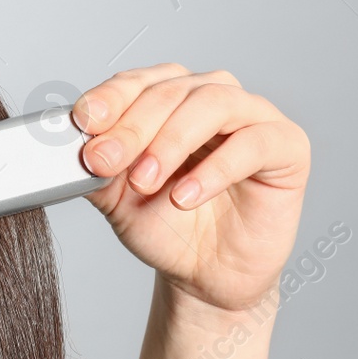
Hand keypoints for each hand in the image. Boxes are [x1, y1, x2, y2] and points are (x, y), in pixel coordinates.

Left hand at [73, 64, 308, 312]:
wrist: (205, 277)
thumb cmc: (165, 225)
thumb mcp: (117, 197)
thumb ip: (96, 167)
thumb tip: (71, 147)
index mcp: (168, 95)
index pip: (135, 82)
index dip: (108, 99)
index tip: (83, 123)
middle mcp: (210, 94)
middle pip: (169, 91)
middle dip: (132, 127)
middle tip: (104, 162)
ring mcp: (252, 115)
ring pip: (211, 103)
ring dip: (172, 140)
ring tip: (147, 181)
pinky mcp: (286, 145)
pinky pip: (252, 142)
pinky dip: (215, 168)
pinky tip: (187, 195)